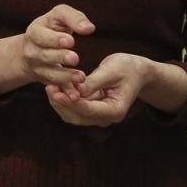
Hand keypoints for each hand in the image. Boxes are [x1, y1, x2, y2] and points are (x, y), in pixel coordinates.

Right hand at [0, 4, 94, 93]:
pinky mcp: (45, 80)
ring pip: (50, 74)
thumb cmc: (52, 26)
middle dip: (59, 57)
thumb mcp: (59, 15)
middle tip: (75, 58)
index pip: (42, 36)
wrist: (36, 46)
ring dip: (65, 77)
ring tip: (81, 77)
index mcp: (34, 32)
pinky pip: (56, 87)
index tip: (71, 41)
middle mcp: (32, 51)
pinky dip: (65, 91)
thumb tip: (89, 28)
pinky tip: (75, 94)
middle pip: (45, 56)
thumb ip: (74, 17)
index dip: (55, 39)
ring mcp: (37, 68)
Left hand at [46, 53, 166, 126]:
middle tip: (49, 87)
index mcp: (116, 110)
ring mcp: (99, 116)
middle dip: (62, 103)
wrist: (138, 71)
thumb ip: (93, 82)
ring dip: (60, 103)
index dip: (70, 102)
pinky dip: (64, 100)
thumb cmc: (128, 68)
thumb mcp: (112, 70)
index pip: (88, 110)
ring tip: (50, 86)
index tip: (56, 91)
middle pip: (78, 117)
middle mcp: (107, 118)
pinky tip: (56, 87)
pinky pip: (74, 109)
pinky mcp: (92, 111)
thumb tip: (74, 90)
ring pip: (73, 116)